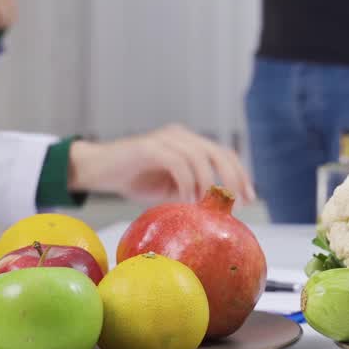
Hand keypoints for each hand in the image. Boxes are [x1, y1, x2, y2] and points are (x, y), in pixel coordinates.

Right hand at [69, 125, 255, 204]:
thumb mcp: (171, 188)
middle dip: (231, 177)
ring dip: (205, 182)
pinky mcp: (149, 147)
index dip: (240, 174)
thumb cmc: (136, 179)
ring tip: (203, 205)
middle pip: (217, 152)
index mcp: (190, 143)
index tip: (249, 197)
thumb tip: (217, 212)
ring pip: (199, 155)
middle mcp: (181, 136)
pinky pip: (176, 161)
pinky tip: (185, 199)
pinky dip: (185, 181)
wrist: (99, 169)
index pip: (224, 154)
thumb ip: (192, 191)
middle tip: (236, 202)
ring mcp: (165, 139)